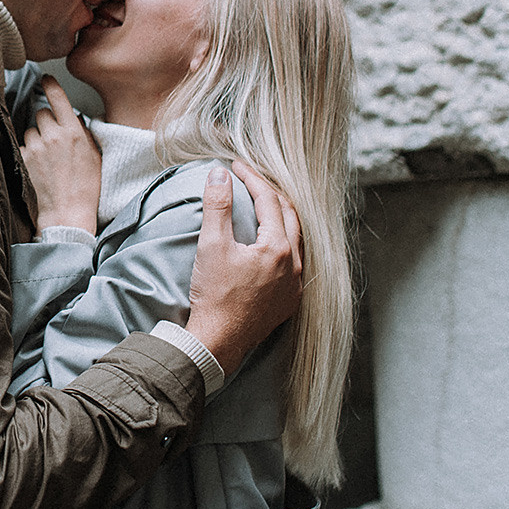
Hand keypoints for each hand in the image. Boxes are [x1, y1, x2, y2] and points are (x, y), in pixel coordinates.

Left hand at [19, 78, 100, 234]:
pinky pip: (23, 146)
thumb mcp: (94, 156)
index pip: (57, 98)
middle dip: (47, 122)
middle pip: (41, 113)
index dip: (50, 85)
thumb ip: (84, 133)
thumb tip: (74, 119)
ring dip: (37, 138)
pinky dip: (29, 152)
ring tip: (48, 158)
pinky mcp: (23, 159)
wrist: (67, 213)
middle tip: (54, 139)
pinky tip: (39, 166)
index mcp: (73, 132)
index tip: (46, 79)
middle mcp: (53, 136)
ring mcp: (36, 148)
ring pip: (30, 130)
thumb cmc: (85, 188)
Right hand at [184, 162, 302, 376]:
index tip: (236, 166)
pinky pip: (295, 262)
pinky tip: (271, 243)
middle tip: (250, 181)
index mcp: (278, 247)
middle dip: (270, 193)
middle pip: (290, 215)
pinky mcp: (289, 300)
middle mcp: (294, 264)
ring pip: (296, 239)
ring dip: (281, 217)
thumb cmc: (214, 296)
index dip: (252, 179)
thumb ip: (218, 205)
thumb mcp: (211, 245)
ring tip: (263, 205)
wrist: (218, 341)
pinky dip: (284, 243)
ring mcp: (295, 284)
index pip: (269, 200)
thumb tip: (220, 174)